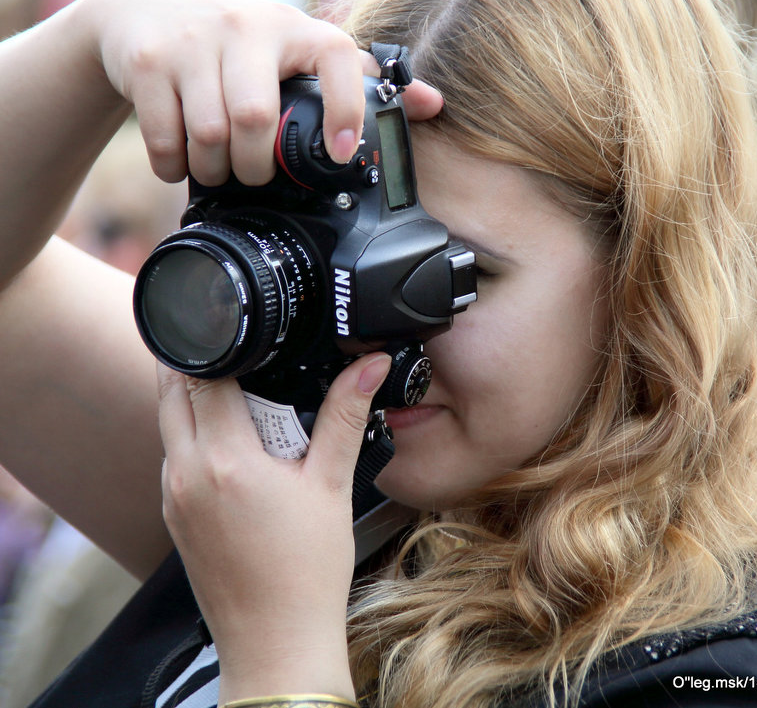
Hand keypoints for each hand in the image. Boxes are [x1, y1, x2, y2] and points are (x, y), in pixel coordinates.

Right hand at [81, 0, 441, 185]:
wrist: (149, 9)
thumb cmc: (241, 42)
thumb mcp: (299, 50)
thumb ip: (358, 78)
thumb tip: (432, 103)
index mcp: (295, 27)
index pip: (336, 57)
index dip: (345, 111)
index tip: (341, 156)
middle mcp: (245, 26)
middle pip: (255, 119)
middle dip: (256, 167)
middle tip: (255, 175)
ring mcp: (192, 42)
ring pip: (209, 134)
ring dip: (215, 171)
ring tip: (220, 171)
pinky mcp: (147, 62)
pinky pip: (164, 137)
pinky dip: (173, 166)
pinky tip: (181, 164)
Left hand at [157, 352, 390, 702]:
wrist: (276, 642)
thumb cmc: (306, 571)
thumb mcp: (332, 484)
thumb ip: (345, 416)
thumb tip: (368, 367)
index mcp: (224, 459)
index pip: (205, 377)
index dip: (221, 347)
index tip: (241, 333)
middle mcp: (186, 474)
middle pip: (173, 393)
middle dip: (199, 366)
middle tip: (237, 356)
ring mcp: (173, 498)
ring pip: (169, 426)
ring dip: (193, 402)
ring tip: (241, 398)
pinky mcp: (174, 519)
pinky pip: (172, 459)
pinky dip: (193, 437)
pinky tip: (232, 447)